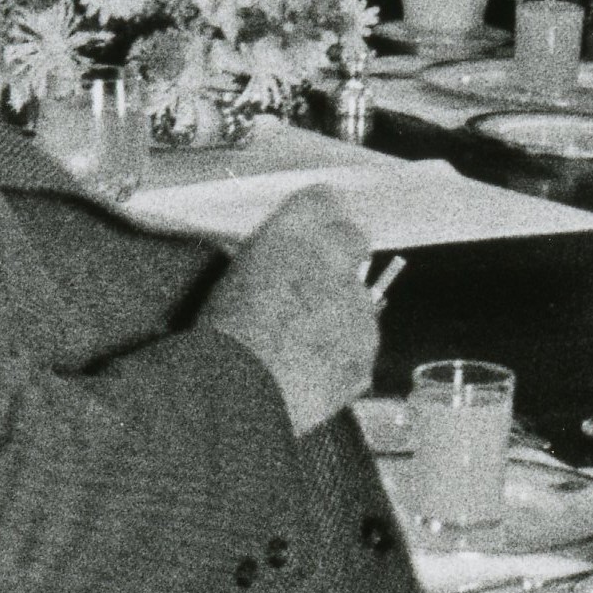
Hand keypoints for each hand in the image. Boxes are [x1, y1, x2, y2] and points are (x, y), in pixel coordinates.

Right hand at [199, 185, 380, 436]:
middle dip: (338, 259)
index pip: (322, 202)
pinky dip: (346, 351)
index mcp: (294, 232)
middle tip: (311, 284)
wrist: (241, 390)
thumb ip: (267, 257)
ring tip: (305, 339)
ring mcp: (357, 305)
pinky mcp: (367, 347)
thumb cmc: (224, 334)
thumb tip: (274, 260)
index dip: (315, 220)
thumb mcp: (234, 277)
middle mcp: (334, 259)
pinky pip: (362, 341)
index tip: (308, 234)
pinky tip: (315, 368)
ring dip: (342, 309)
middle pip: (352, 241)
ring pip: (360, 295)